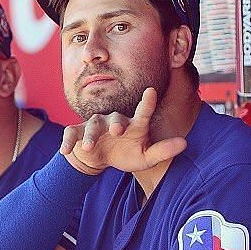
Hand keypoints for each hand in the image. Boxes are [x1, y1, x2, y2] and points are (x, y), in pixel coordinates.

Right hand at [60, 88, 186, 173]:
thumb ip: (164, 151)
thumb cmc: (126, 154)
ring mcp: (95, 126)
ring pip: (92, 125)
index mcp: (133, 124)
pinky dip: (68, 141)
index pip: (143, 112)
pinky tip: (65, 151)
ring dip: (90, 135)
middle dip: (115, 123)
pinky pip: (71, 134)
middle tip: (117, 130)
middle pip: (115, 118)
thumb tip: (185, 143)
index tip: (151, 91)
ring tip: (88, 146)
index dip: (147, 102)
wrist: (99, 158)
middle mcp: (114, 120)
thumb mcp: (146, 157)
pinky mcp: (78, 133)